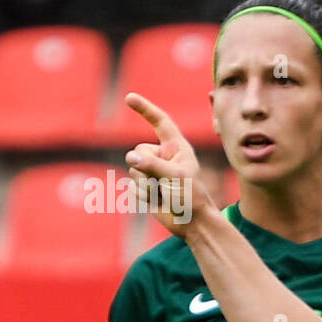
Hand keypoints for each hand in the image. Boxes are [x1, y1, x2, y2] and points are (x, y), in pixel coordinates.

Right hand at [123, 92, 214, 236]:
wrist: (192, 224)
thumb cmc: (191, 198)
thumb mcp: (175, 177)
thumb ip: (152, 164)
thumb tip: (130, 157)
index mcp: (177, 148)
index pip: (160, 122)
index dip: (145, 109)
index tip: (129, 98)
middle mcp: (164, 157)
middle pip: (138, 151)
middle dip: (146, 169)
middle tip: (165, 183)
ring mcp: (153, 171)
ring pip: (132, 170)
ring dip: (145, 185)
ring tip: (164, 193)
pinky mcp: (145, 186)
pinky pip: (131, 185)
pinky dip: (142, 195)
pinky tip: (158, 201)